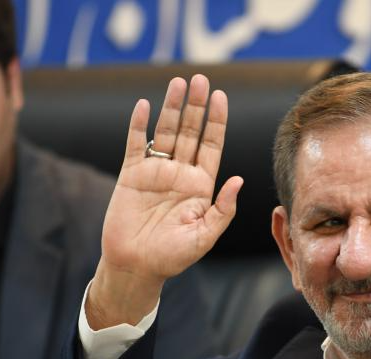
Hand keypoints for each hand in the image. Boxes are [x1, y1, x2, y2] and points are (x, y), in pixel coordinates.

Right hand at [88, 74, 242, 327]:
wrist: (136, 267)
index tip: (221, 97)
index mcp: (201, 186)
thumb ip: (223, 209)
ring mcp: (156, 172)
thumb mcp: (205, 236)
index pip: (212, 146)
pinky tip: (143, 105)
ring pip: (166, 132)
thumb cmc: (172, 257)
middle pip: (190, 132)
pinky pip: (136, 145)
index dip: (217, 121)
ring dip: (172, 108)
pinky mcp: (132, 175)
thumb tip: (238, 180)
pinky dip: (138, 125)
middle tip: (201, 79)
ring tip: (178, 83)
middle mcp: (180, 174)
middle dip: (197, 106)